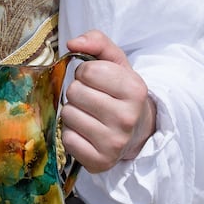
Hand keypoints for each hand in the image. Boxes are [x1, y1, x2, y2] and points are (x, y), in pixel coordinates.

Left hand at [60, 30, 157, 172]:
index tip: (97, 81)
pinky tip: (87, 133)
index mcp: (135, 89)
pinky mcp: (100, 161)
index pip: (88, 70)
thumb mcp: (116, 62)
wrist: (136, 131)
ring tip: (90, 115)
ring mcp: (115, 143)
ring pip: (68, 115)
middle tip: (92, 99)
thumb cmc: (120, 92)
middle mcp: (127, 118)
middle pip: (74, 92)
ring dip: (73, 112)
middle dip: (78, 92)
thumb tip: (72, 43)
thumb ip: (97, 42)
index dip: (86, 72)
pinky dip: (71, 134)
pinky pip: (67, 139)